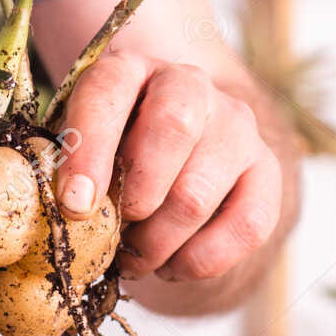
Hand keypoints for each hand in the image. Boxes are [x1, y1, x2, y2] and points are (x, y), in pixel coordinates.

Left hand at [56, 50, 281, 282]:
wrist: (171, 157)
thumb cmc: (110, 157)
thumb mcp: (79, 149)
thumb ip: (69, 169)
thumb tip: (72, 211)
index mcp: (130, 69)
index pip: (109, 91)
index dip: (89, 150)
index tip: (74, 206)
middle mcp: (189, 84)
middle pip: (174, 127)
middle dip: (135, 194)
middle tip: (114, 231)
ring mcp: (236, 125)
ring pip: (198, 192)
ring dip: (157, 242)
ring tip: (135, 259)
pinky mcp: (267, 168)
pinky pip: (247, 225)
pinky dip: (201, 260)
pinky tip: (173, 265)